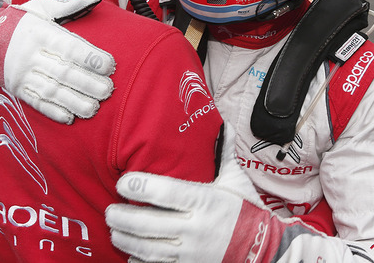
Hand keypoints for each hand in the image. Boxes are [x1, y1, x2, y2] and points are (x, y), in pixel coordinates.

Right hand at [0, 0, 115, 123]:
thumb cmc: (23, 20)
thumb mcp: (44, 7)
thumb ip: (72, 5)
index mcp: (41, 33)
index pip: (69, 47)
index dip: (90, 57)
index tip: (110, 66)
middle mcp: (31, 54)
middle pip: (62, 71)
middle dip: (87, 83)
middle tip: (108, 91)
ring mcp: (22, 73)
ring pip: (50, 89)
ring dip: (73, 101)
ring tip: (94, 108)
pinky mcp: (16, 88)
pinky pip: (35, 101)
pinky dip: (52, 111)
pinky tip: (69, 118)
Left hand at [107, 124, 332, 262]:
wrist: (263, 249)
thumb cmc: (246, 210)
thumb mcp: (236, 180)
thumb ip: (224, 153)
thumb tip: (223, 124)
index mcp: (205, 201)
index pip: (166, 193)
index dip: (140, 187)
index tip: (123, 183)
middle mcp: (195, 228)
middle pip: (149, 224)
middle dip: (123, 217)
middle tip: (110, 209)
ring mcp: (191, 252)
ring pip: (148, 248)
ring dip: (126, 239)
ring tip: (114, 229)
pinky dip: (139, 261)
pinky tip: (129, 253)